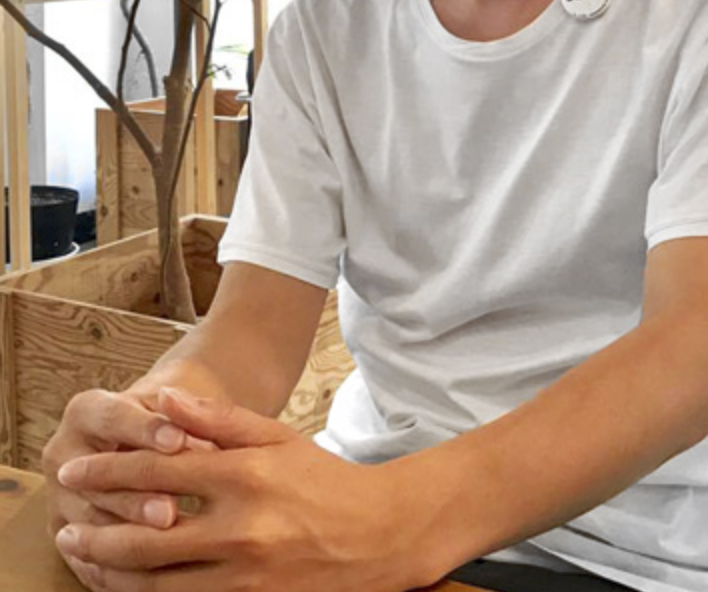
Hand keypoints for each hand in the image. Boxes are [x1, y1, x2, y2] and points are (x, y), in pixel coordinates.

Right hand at [43, 388, 191, 586]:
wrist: (157, 441)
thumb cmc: (174, 419)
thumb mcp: (180, 408)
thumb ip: (187, 417)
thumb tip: (188, 435)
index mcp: (85, 411)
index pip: (112, 419)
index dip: (145, 430)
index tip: (179, 441)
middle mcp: (63, 454)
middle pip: (94, 478)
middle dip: (134, 496)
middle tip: (170, 510)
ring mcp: (59, 498)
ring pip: (89, 523)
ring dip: (126, 536)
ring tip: (167, 541)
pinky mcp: (67, 536)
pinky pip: (88, 559)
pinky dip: (119, 568)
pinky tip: (156, 569)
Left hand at [53, 387, 437, 591]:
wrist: (377, 536)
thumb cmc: (323, 479)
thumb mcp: (276, 437)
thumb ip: (219, 419)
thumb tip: (168, 400)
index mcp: (245, 475)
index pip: (159, 470)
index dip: (109, 471)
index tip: (76, 471)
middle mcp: (241, 528)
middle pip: (146, 539)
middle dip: (96, 536)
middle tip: (66, 529)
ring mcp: (245, 576)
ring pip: (158, 586)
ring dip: (112, 577)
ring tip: (86, 563)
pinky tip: (128, 590)